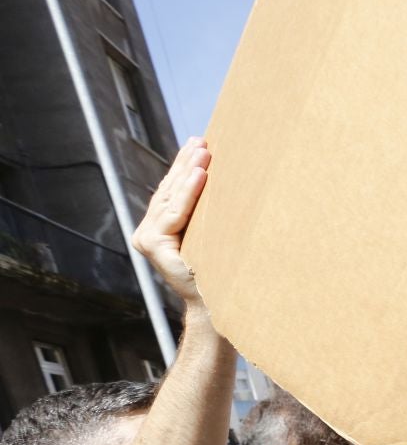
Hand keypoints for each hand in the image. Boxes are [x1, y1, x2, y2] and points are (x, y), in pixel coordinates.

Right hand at [132, 137, 210, 306]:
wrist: (217, 303)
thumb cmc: (221, 271)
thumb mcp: (211, 234)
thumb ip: (204, 212)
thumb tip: (221, 179)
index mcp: (159, 229)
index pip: (172, 192)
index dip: (184, 167)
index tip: (199, 143)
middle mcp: (148, 232)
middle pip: (169, 191)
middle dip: (186, 164)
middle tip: (202, 140)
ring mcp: (147, 238)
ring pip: (171, 198)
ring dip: (188, 172)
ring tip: (203, 152)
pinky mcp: (152, 245)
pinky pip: (175, 214)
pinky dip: (188, 193)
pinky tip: (201, 175)